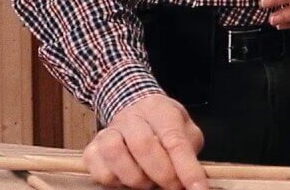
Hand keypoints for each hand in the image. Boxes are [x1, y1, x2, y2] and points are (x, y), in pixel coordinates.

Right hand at [83, 94, 206, 189]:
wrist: (132, 110)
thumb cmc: (163, 126)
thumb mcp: (184, 129)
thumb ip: (189, 150)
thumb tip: (193, 181)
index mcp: (158, 108)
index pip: (174, 139)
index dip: (188, 169)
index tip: (198, 189)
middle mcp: (130, 116)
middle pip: (143, 145)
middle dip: (163, 174)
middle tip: (174, 186)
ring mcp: (107, 131)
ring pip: (116, 155)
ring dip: (137, 178)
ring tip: (149, 182)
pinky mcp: (91, 149)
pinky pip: (101, 171)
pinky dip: (116, 182)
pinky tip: (128, 179)